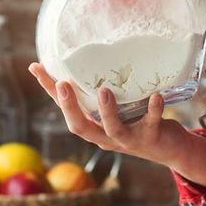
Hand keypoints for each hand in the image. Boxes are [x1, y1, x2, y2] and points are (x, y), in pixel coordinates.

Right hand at [27, 62, 180, 165]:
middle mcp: (106, 136)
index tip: (35, 67)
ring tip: (103, 91)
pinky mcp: (151, 138)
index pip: (65, 109)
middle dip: (70, 106)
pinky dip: (153, 110)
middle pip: (80, 126)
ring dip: (107, 111)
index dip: (48, 90)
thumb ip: (105, 90)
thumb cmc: (140, 121)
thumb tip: (94, 56)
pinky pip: (151, 123)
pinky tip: (156, 95)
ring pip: (112, 129)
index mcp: (94, 126)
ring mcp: (128, 139)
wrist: (170, 149)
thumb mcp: (119, 107)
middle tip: (63, 84)